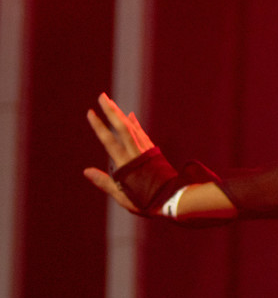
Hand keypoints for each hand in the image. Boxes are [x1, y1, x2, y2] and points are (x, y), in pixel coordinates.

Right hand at [83, 92, 155, 212]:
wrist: (172, 199)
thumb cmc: (145, 201)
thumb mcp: (122, 196)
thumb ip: (104, 182)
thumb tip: (86, 171)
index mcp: (126, 164)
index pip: (110, 141)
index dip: (100, 126)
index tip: (91, 112)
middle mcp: (136, 153)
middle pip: (122, 128)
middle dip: (111, 111)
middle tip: (102, 96)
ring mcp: (145, 151)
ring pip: (132, 128)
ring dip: (120, 115)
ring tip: (111, 103)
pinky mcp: (152, 152)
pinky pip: (141, 134)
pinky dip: (135, 124)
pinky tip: (130, 116)